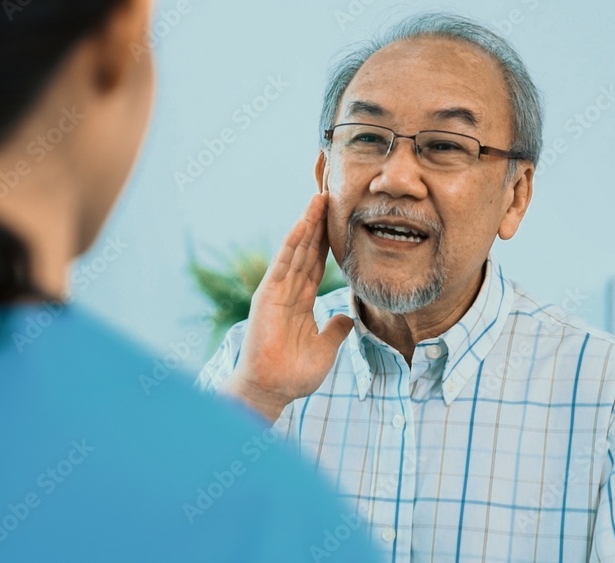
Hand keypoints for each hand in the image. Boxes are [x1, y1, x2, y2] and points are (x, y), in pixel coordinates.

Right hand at [221, 192, 353, 421]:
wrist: (273, 389)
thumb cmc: (294, 374)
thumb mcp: (325, 348)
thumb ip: (335, 330)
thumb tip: (347, 317)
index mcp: (301, 302)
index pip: (316, 264)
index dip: (328, 241)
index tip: (339, 219)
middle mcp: (288, 292)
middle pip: (307, 250)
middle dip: (319, 224)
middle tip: (330, 195)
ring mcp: (276, 292)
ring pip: (296, 251)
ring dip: (307, 224)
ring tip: (319, 198)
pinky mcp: (267, 296)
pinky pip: (283, 264)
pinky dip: (292, 243)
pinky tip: (303, 224)